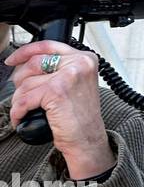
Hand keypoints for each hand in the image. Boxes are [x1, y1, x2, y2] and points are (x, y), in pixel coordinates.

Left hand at [4, 40, 112, 176]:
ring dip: (19, 98)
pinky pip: (25, 98)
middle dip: (20, 80)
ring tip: (24, 109)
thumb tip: (29, 64)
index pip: (48, 45)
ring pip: (27, 82)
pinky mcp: (56, 91)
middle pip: (34, 63)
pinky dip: (18, 110)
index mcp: (85, 59)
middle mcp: (79, 64)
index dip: (26, 51)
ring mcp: (68, 76)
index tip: (13, 59)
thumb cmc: (82, 118)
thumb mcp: (76, 85)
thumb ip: (60, 69)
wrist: (88, 141)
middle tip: (20, 93)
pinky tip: (21, 117)